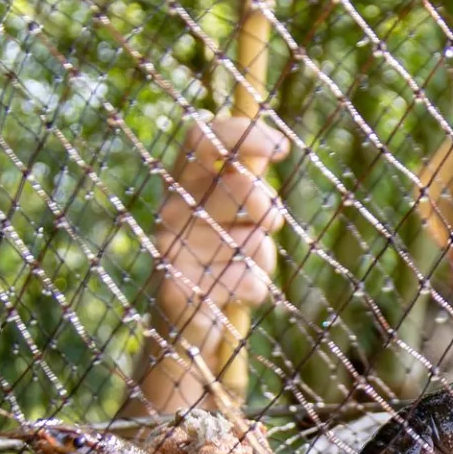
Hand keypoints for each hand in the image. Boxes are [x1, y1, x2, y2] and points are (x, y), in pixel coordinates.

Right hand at [151, 112, 288, 374]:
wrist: (183, 319)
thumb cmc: (219, 253)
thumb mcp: (235, 210)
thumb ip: (249, 177)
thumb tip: (275, 145)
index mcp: (184, 180)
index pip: (202, 136)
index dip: (244, 134)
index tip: (282, 148)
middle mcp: (172, 207)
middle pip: (239, 184)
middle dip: (267, 205)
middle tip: (270, 222)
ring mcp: (171, 247)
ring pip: (251, 240)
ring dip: (262, 255)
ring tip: (241, 264)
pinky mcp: (177, 289)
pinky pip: (248, 282)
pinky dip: (254, 288)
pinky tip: (233, 293)